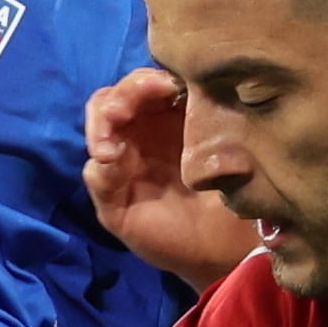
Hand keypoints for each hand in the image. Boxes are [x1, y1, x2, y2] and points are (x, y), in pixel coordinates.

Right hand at [84, 69, 259, 286]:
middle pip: (113, 99)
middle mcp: (140, 136)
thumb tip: (189, 81)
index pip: (143, 85)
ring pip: (98, 129)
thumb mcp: (224, 145)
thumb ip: (204, 114)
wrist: (229, 246)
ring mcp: (123, 166)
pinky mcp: (113, 200)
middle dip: (121, 97)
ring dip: (102, 125)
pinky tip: (114, 160)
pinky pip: (96, 176)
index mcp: (165, 118)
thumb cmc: (231, 191)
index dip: (147, 80)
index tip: (169, 85)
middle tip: (132, 103)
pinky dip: (102, 165)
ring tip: (115, 133)